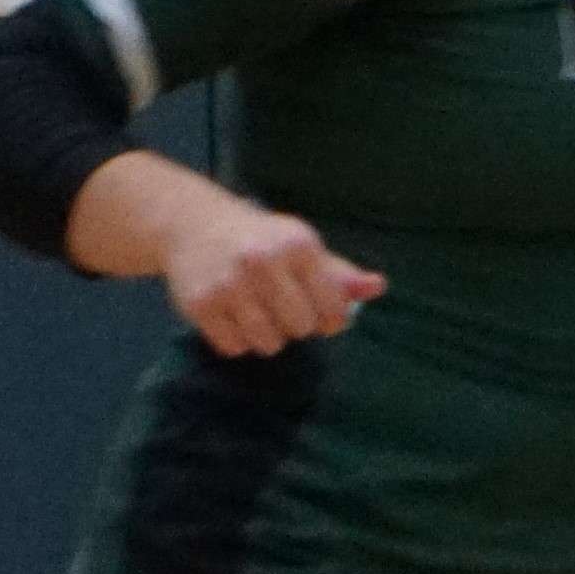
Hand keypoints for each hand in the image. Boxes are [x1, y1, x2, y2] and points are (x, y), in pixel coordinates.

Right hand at [161, 198, 384, 356]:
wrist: (196, 225)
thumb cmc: (261, 239)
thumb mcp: (302, 244)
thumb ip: (340, 272)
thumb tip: (378, 288)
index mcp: (298, 244)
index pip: (331, 305)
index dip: (332, 318)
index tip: (324, 316)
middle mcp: (263, 262)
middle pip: (300, 327)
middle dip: (298, 325)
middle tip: (285, 307)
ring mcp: (229, 284)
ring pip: (267, 343)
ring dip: (269, 336)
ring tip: (260, 311)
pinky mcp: (200, 305)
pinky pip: (234, 348)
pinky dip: (239, 341)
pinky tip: (235, 316)